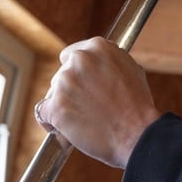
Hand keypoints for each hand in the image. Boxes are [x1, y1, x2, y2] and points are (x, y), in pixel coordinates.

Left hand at [34, 37, 160, 168]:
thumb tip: (100, 64)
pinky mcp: (56, 106)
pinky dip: (51, 121)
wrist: (137, 134)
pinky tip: (62, 128)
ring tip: (83, 120)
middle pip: (62, 73)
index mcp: (98, 47)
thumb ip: (111, 62)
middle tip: (88, 105)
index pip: (73, 54)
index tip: (84, 84)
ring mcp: (65, 83)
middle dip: (72, 89)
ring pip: (53, 93)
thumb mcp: (132, 70)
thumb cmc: (138, 107)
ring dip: (64, 104)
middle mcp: (79, 60)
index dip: (79, 72)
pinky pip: (43, 111)